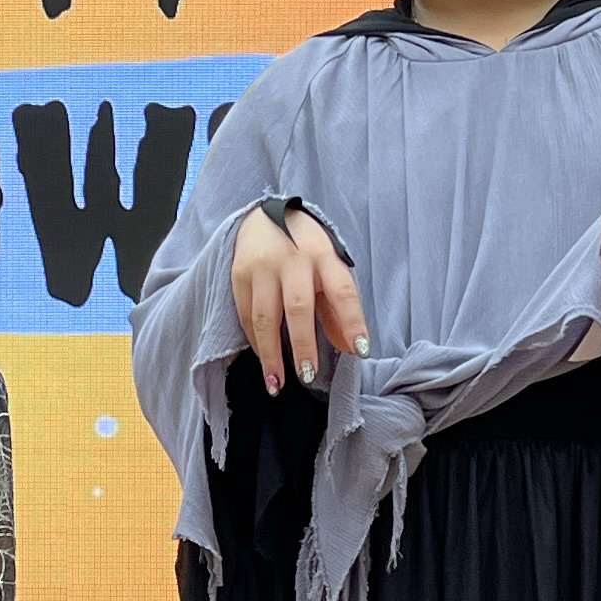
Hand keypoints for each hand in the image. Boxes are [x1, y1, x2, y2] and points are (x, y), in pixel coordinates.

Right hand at [229, 202, 368, 392]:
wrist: (263, 215)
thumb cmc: (305, 248)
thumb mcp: (329, 268)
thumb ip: (338, 309)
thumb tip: (352, 350)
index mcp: (324, 255)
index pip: (342, 291)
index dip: (353, 322)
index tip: (362, 351)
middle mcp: (293, 259)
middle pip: (298, 307)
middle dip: (303, 344)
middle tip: (308, 376)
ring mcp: (263, 266)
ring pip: (266, 317)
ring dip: (271, 355)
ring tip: (277, 385)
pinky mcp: (239, 274)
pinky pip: (246, 315)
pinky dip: (256, 343)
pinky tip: (265, 362)